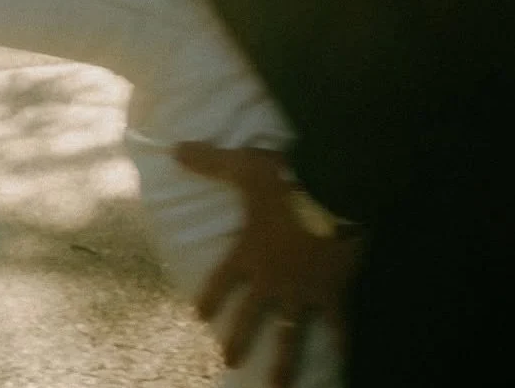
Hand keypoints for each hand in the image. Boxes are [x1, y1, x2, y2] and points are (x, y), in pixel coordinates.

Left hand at [173, 141, 362, 387]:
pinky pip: (337, 327)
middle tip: (230, 362)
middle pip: (251, 318)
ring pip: (290, 336)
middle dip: (239, 341)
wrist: (335, 189)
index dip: (210, 299)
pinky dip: (339, 347)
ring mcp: (302, 291)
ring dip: (283, 363)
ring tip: (276, 387)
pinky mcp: (332, 293)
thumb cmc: (287, 178)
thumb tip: (175, 150)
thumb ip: (210, 162)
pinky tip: (339, 367)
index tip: (202, 317)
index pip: (221, 281)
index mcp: (248, 252)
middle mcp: (271, 279)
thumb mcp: (244, 166)